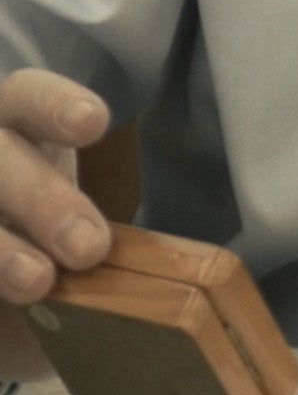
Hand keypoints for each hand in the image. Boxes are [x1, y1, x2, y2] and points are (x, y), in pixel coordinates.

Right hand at [0, 68, 112, 378]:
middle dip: (41, 198)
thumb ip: (103, 229)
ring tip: (39, 282)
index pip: (28, 97)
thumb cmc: (48, 233)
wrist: (6, 276)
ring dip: (1, 248)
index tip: (94, 122)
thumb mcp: (76, 218)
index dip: (54, 105)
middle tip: (89, 247)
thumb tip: (183, 272)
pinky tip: (7, 297)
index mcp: (16, 125)